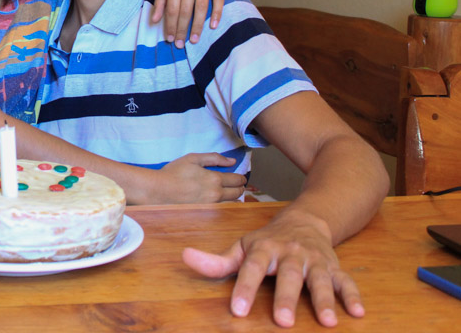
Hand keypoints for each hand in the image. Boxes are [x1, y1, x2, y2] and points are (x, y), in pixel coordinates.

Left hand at [151, 0, 224, 47]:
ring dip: (198, 26)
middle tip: (181, 44)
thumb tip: (155, 20)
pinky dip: (217, 13)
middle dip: (183, 29)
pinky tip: (213, 26)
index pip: (172, 7)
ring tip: (195, 40)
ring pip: (201, 6)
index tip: (171, 39)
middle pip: (186, 9)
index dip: (171, 25)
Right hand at [155, 153, 245, 203]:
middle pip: (238, 193)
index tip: (240, 177)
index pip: (237, 180)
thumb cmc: (174, 172)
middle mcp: (216, 194)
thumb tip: (232, 161)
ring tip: (229, 194)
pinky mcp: (204, 214)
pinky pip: (221, 211)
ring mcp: (210, 206)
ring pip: (232, 204)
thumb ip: (214, 158)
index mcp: (215, 179)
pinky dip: (225, 206)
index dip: (241, 178)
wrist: (159, 190)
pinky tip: (220, 203)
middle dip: (240, 188)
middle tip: (237, 185)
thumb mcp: (193, 158)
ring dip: (234, 198)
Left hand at [182, 210, 363, 327]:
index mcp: (264, 249)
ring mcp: (314, 260)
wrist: (305, 220)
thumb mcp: (241, 247)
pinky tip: (357, 312)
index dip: (245, 289)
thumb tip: (185, 257)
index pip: (252, 269)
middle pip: (289, 276)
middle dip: (286, 298)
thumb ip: (217, 260)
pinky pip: (346, 280)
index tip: (238, 310)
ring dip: (324, 299)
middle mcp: (290, 253)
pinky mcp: (334, 267)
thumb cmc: (266, 241)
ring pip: (320, 279)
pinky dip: (353, 295)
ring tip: (326, 321)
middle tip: (282, 321)